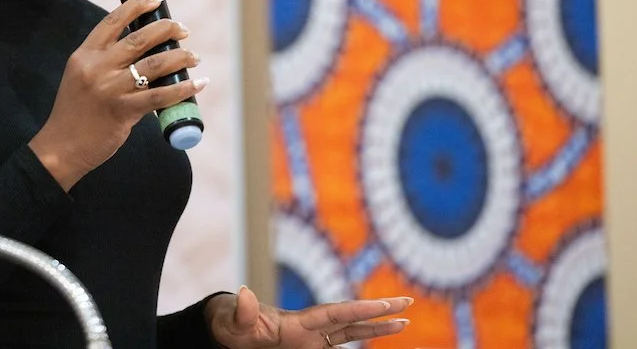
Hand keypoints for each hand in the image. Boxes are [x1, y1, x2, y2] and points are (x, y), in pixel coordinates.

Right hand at [29, 0, 206, 189]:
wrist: (61, 147)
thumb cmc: (74, 113)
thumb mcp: (80, 76)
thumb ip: (104, 61)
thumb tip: (142, 50)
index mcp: (84, 55)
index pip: (112, 21)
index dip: (137, 6)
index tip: (157, 0)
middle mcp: (97, 67)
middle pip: (138, 38)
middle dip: (167, 29)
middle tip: (184, 30)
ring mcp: (110, 89)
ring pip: (154, 64)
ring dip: (179, 57)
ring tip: (193, 57)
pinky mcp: (123, 111)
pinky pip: (160, 95)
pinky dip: (183, 88)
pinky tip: (197, 84)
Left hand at [206, 286, 412, 347]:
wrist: (228, 327)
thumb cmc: (230, 324)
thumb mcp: (234, 322)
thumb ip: (242, 312)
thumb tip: (244, 293)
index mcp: (298, 322)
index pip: (336, 315)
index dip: (361, 310)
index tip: (387, 304)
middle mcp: (310, 328)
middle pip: (351, 319)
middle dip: (379, 312)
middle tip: (408, 303)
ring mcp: (311, 339)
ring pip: (351, 334)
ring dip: (375, 328)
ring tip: (403, 323)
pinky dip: (358, 347)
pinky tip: (376, 344)